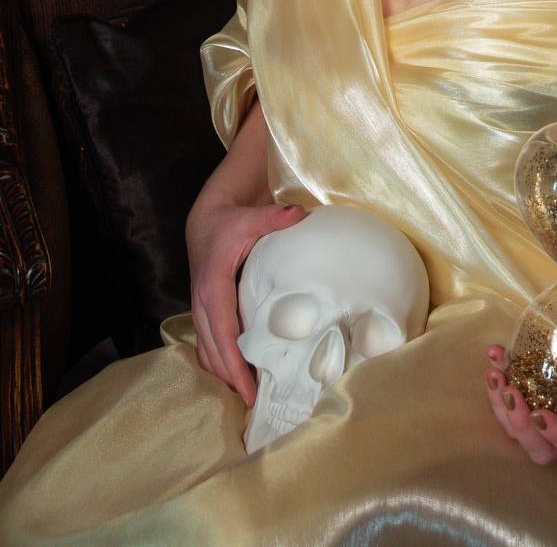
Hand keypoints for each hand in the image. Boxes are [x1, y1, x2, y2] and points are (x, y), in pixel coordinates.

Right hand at [186, 200, 305, 405]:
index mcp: (213, 287)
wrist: (206, 221)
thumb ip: (273, 217)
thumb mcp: (250, 217)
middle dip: (231, 378)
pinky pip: (206, 344)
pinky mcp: (204, 311)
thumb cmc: (230, 222)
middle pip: (213, 351)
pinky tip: (234, 375)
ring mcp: (200, 309)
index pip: (223, 334)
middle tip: (257, 401)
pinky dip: (217, 362)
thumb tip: (298, 213)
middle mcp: (202, 303)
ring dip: (223, 374)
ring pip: (206, 352)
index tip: (249, 388)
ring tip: (248, 395)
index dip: (234, 364)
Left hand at [483, 317, 556, 465]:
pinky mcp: (539, 405)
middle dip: (520, 425)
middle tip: (509, 390)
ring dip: (502, 408)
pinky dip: (500, 387)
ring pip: (521, 433)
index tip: (541, 414)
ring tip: (494, 372)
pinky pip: (515, 408)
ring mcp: (555, 423)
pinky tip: (495, 357)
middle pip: (543, 451)